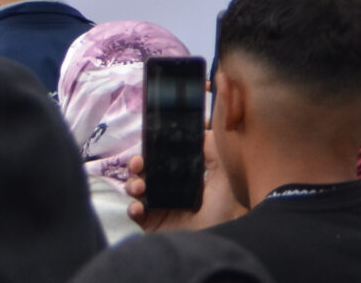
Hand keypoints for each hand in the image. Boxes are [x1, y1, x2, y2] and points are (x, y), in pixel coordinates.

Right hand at [122, 141, 237, 231]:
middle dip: (136, 166)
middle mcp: (169, 189)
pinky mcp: (154, 226)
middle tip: (138, 165)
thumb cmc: (228, 203)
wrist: (226, 233)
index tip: (147, 148)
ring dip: (132, 184)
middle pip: (144, 172)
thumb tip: (198, 127)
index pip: (160, 159)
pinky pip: (136, 215)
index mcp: (183, 175)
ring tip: (139, 187)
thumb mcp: (223, 169)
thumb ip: (211, 147)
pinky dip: (132, 208)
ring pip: (136, 191)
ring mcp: (160, 208)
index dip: (151, 152)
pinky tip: (139, 207)